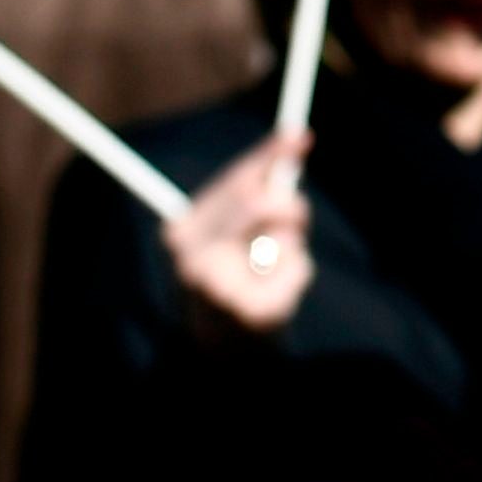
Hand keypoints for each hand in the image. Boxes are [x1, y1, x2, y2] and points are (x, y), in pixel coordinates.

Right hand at [161, 132, 315, 339]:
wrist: (222, 346)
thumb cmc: (230, 275)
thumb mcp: (233, 227)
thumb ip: (257, 186)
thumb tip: (297, 137)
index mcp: (181, 231)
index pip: (234, 182)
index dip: (270, 154)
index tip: (300, 135)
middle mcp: (192, 258)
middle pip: (262, 203)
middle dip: (290, 209)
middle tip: (296, 222)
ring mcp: (219, 287)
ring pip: (283, 238)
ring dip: (290, 248)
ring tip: (269, 269)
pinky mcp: (250, 312)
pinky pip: (297, 269)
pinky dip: (297, 276)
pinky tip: (276, 294)